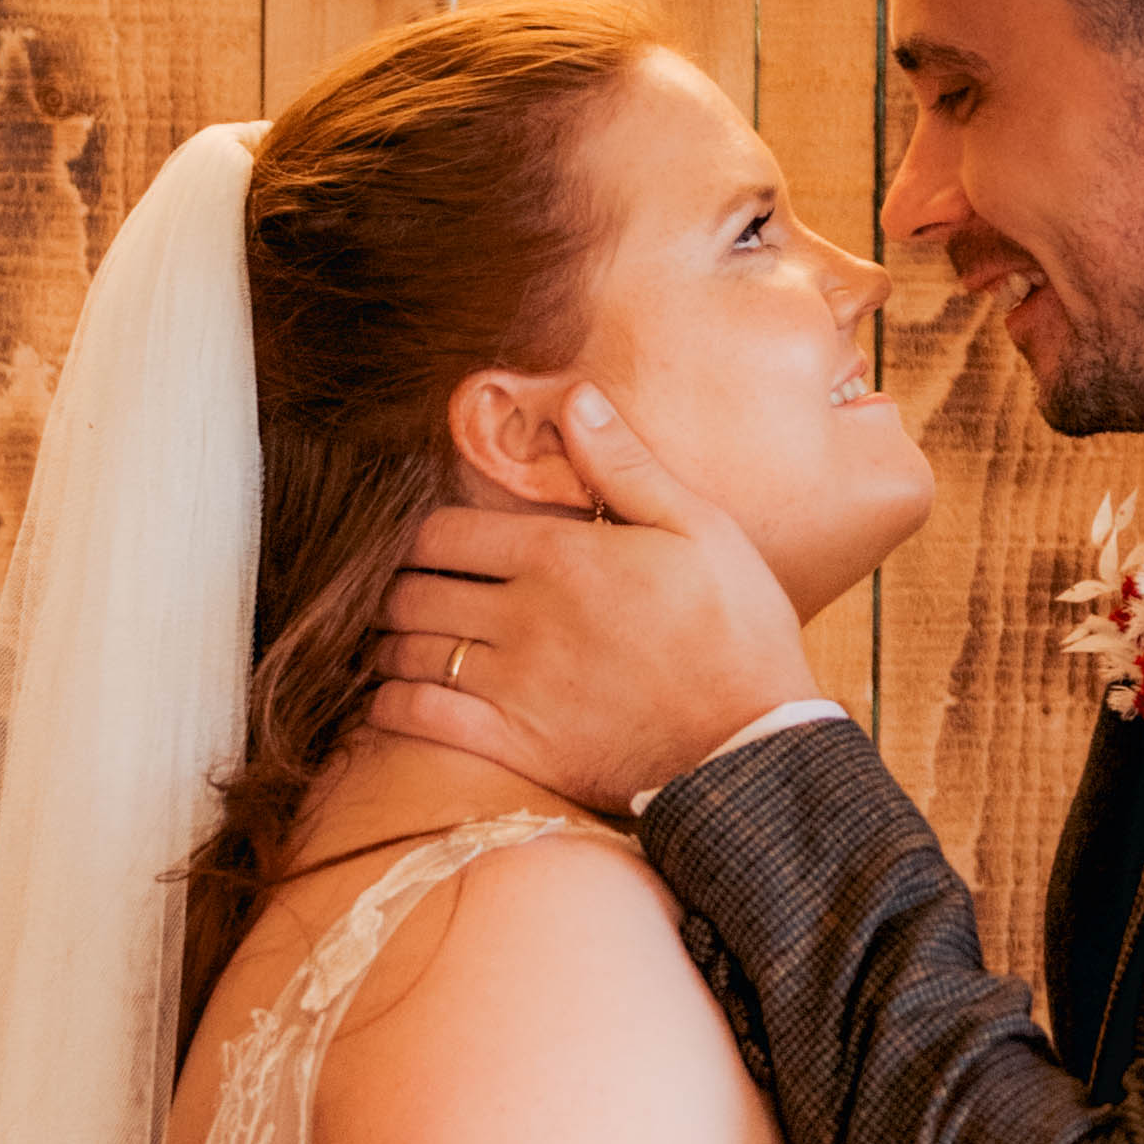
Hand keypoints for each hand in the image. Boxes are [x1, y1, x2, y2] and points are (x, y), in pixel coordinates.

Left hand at [369, 386, 823, 813]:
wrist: (755, 743)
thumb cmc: (736, 629)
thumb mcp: (699, 528)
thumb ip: (625, 464)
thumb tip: (574, 399)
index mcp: (560, 556)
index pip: (443, 533)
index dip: (421, 536)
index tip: (426, 545)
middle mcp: (524, 616)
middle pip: (414, 591)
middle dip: (397, 588)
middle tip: (399, 592)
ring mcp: (514, 684)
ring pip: (409, 652)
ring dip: (388, 643)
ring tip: (391, 640)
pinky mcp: (517, 744)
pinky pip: (419, 719)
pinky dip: (390, 704)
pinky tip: (390, 697)